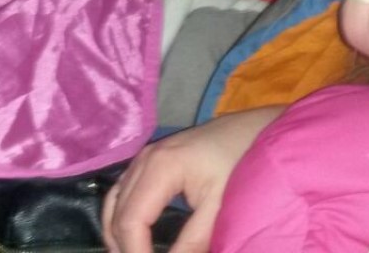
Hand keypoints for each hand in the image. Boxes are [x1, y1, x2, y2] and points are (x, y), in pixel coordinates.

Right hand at [103, 106, 283, 252]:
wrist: (255, 128)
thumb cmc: (241, 162)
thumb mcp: (221, 205)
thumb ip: (194, 240)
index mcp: (160, 167)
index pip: (131, 221)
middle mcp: (144, 159)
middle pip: (118, 214)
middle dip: (125, 247)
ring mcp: (144, 157)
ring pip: (113, 203)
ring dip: (118, 234)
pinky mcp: (149, 159)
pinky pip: (121, 192)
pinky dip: (121, 217)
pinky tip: (132, 237)